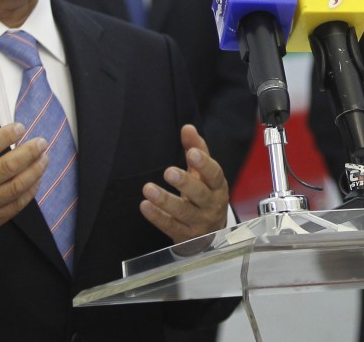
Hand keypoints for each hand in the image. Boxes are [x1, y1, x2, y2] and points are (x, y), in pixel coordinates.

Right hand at [0, 115, 48, 249]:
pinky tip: (37, 179)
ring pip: (16, 186)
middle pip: (7, 167)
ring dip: (35, 170)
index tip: (20, 127)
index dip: (6, 136)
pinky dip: (30, 191)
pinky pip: (16, 205)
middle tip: (41, 142)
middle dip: (29, 152)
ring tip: (45, 158)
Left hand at [139, 124, 229, 243]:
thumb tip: (187, 128)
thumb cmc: (206, 195)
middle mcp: (211, 205)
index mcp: (218, 187)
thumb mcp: (204, 174)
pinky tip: (145, 206)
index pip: (214, 175)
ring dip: (165, 201)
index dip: (204, 164)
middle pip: (200, 194)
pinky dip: (157, 217)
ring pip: (183, 212)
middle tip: (169, 172)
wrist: (210, 232)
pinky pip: (171, 226)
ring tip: (149, 189)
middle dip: (185, 183)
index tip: (192, 153)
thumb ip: (197, 149)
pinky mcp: (185, 236)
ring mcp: (200, 223)